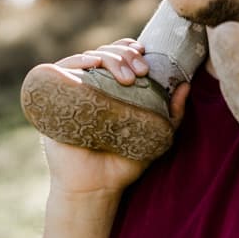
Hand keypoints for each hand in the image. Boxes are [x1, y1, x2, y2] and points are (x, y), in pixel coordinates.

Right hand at [40, 40, 188, 195]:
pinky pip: (59, 73)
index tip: (144, 54)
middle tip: (141, 71)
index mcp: (110, 91)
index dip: (128, 49)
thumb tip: (186, 85)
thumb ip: (173, 114)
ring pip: (85, 59)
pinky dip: (76, 62)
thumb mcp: (155, 135)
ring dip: (108, 58)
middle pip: (103, 54)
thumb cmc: (124, 163)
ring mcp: (71, 94)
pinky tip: (92, 64)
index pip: (117, 58)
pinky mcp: (52, 101)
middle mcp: (90, 88)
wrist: (96, 188)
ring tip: (127, 77)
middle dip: (124, 55)